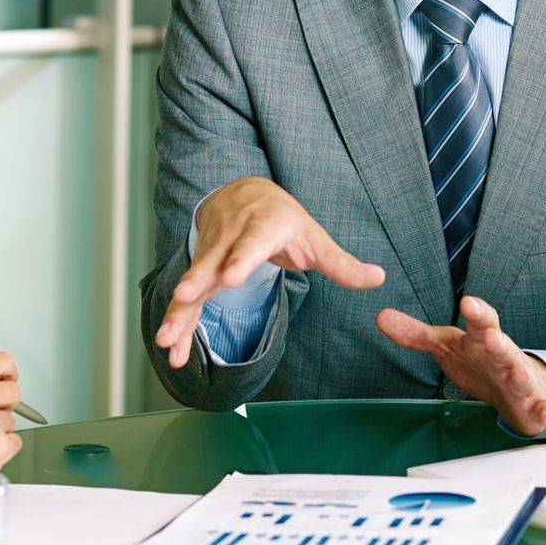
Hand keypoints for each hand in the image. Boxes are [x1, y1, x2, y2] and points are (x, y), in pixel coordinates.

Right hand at [155, 177, 384, 367]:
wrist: (243, 192)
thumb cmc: (283, 219)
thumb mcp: (313, 237)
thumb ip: (341, 262)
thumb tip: (379, 278)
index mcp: (262, 227)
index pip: (252, 243)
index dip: (242, 258)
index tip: (232, 276)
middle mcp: (230, 237)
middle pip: (212, 262)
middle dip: (195, 281)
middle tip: (182, 297)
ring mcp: (210, 253)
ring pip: (193, 283)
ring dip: (177, 311)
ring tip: (166, 340)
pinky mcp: (199, 270)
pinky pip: (187, 298)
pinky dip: (178, 322)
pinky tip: (174, 351)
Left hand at [377, 295, 545, 436]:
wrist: (519, 387)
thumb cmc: (480, 361)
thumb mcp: (446, 346)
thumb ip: (415, 334)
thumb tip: (380, 316)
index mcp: (482, 340)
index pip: (480, 322)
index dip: (476, 312)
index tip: (468, 303)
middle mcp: (503, 357)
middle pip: (502, 346)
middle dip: (497, 342)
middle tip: (492, 336)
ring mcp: (520, 380)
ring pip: (521, 376)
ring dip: (521, 375)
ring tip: (520, 373)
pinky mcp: (533, 404)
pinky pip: (541, 408)